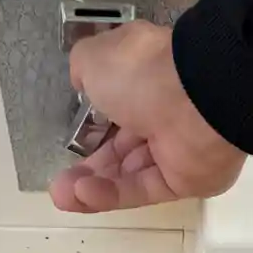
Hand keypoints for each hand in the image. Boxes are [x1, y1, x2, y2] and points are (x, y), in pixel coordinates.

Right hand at [48, 20, 245, 213]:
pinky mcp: (184, 181)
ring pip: (128, 173)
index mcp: (148, 77)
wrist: (194, 99)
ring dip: (91, 185)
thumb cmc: (142, 71)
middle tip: (57, 182)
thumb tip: (83, 84)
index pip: (118, 107)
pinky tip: (79, 194)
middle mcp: (163, 112)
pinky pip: (142, 189)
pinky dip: (110, 193)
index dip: (92, 126)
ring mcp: (176, 150)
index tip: (70, 139)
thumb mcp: (93, 58)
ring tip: (60, 194)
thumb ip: (83, 71)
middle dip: (87, 166)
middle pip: (121, 149)